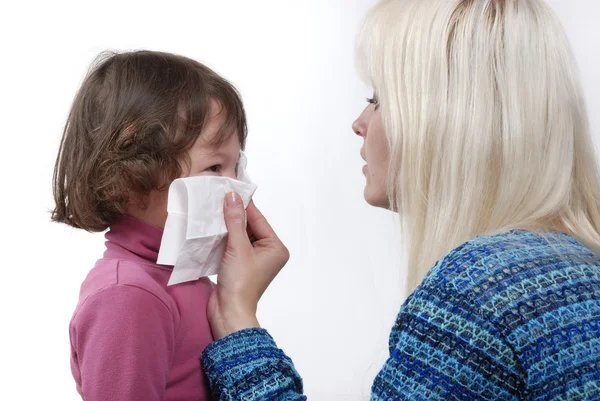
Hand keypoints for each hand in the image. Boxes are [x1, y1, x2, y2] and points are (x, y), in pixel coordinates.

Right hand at [207, 193, 289, 338]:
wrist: (229, 312)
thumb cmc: (240, 283)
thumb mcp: (238, 247)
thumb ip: (235, 220)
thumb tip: (232, 197)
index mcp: (276, 248)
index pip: (259, 220)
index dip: (244, 205)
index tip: (232, 189)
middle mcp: (268, 253)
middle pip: (250, 226)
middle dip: (235, 215)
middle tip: (219, 199)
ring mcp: (254, 260)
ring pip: (240, 235)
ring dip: (228, 226)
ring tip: (213, 211)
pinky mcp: (241, 265)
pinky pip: (233, 245)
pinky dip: (224, 238)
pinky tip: (212, 229)